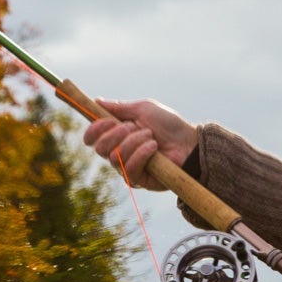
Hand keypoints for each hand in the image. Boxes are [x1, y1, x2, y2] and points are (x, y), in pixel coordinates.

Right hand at [81, 98, 199, 189]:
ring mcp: (126, 167)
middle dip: (117, 133)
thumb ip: (119, 107)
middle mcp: (118, 152)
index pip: (92, 138)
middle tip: (134, 126)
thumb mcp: (143, 109)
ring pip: (115, 157)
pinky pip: (128, 168)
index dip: (94, 129)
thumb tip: (96, 100)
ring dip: (135, 141)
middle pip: (100, 148)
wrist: (189, 142)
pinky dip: (142, 153)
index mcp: (116, 135)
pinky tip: (154, 148)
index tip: (106, 120)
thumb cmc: (168, 125)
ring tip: (152, 137)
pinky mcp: (138, 180)